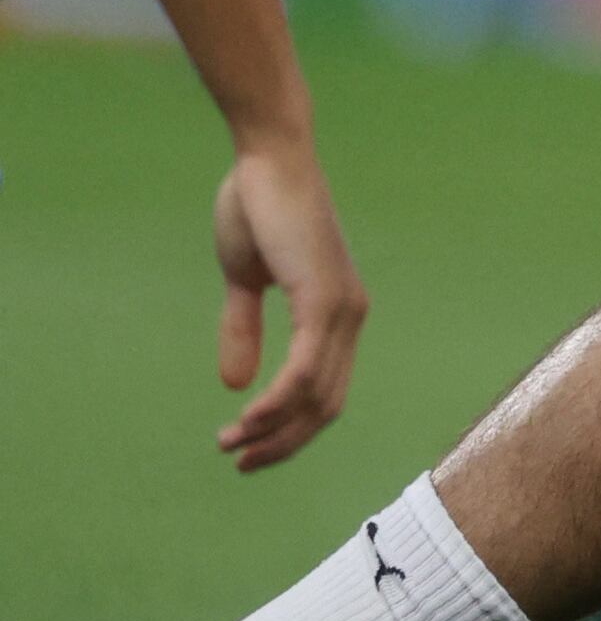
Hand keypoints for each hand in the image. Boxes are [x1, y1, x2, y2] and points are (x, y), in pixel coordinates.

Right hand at [207, 130, 365, 469]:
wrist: (266, 160)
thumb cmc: (256, 209)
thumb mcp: (243, 280)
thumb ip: (243, 329)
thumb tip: (237, 384)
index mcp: (336, 313)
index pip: (324, 391)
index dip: (289, 427)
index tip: (247, 448)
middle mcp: (350, 315)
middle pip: (326, 404)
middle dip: (283, 441)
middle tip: (239, 461)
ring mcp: (342, 308)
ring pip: (317, 395)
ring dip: (274, 428)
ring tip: (231, 444)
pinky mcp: (323, 299)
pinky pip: (307, 369)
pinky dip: (280, 401)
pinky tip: (250, 417)